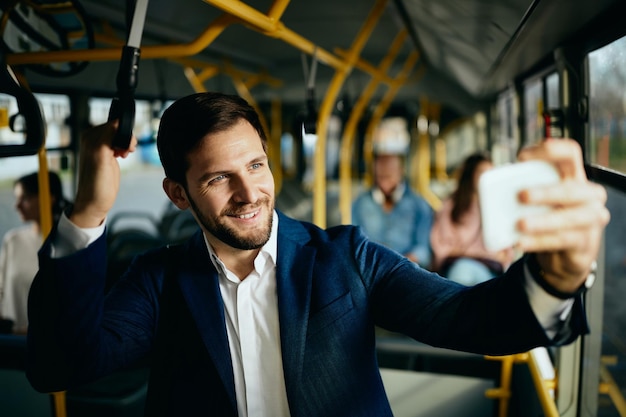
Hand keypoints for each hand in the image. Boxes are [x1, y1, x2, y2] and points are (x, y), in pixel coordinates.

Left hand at [71, 121, 136, 227]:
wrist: (95, 202)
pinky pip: (120, 143)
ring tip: (125, 154)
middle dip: (126, 139)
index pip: (113, 124)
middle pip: (118, 128)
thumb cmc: (96, 185)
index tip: (126, 146)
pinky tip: (123, 156)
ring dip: (127, 144)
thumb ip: (108, 136)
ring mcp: (100, 147)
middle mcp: (93, 140)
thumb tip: (118, 123)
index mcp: (89, 137)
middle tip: (126, 152)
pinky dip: (125, 148)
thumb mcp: (101, 156)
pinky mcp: (107, 154)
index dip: (124, 133)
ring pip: (120, 136)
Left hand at [516, 138, 609, 292]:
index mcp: (574, 175)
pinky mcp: (586, 241)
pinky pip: (561, 240)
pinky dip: (539, 241)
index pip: (571, 153)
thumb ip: (519, 182)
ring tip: (521, 224)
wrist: (564, 252)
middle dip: (545, 192)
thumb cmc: (547, 215)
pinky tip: (522, 242)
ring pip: (568, 218)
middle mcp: (589, 193)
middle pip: (570, 189)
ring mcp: (592, 217)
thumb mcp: (537, 196)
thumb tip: (486, 171)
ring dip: (543, 221)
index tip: (522, 157)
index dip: (550, 151)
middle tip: (521, 196)